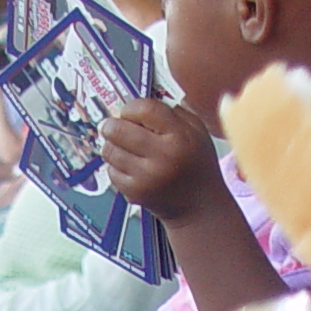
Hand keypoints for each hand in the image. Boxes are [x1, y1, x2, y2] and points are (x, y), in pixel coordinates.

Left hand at [100, 98, 233, 227]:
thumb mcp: (197, 132)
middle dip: (111, 125)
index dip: (131, 107)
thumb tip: (141, 103)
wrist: (199, 207)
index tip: (128, 112)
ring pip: (110, 150)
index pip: (145, 109)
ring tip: (122, 146)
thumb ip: (173, 112)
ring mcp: (147, 177)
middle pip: (119, 129)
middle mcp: (163, 157)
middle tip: (112, 126)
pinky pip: (111, 171)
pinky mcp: (135, 192)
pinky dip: (115, 165)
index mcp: (180, 137)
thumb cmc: (197, 165)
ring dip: (111, 145)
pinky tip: (128, 166)